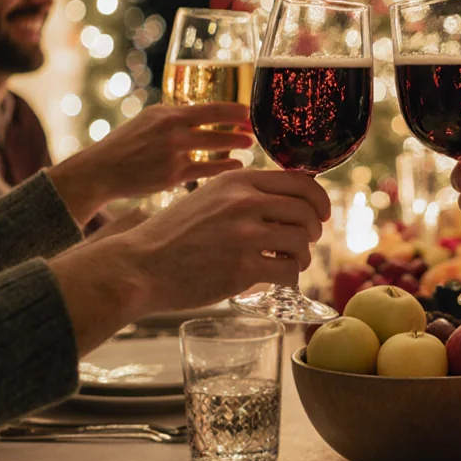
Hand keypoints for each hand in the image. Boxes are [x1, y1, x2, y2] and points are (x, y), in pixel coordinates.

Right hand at [48, 103, 253, 222]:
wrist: (100, 171)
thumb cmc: (125, 145)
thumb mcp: (148, 121)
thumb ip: (175, 119)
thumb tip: (205, 117)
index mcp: (166, 113)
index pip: (210, 107)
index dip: (235, 110)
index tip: (250, 111)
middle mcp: (171, 130)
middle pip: (217, 126)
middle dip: (241, 128)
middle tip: (256, 130)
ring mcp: (172, 154)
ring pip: (214, 148)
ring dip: (235, 146)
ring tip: (249, 147)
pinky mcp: (172, 176)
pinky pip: (206, 171)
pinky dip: (224, 167)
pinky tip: (236, 167)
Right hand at [115, 169, 330, 313]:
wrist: (139, 266)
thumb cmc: (173, 235)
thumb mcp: (208, 198)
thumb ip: (244, 195)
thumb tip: (289, 200)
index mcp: (237, 181)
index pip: (300, 181)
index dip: (319, 199)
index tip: (320, 214)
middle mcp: (244, 202)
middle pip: (307, 211)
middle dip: (313, 230)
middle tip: (304, 243)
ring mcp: (244, 235)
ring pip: (301, 242)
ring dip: (302, 256)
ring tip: (290, 263)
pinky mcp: (242, 268)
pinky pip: (288, 270)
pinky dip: (289, 277)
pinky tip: (276, 278)